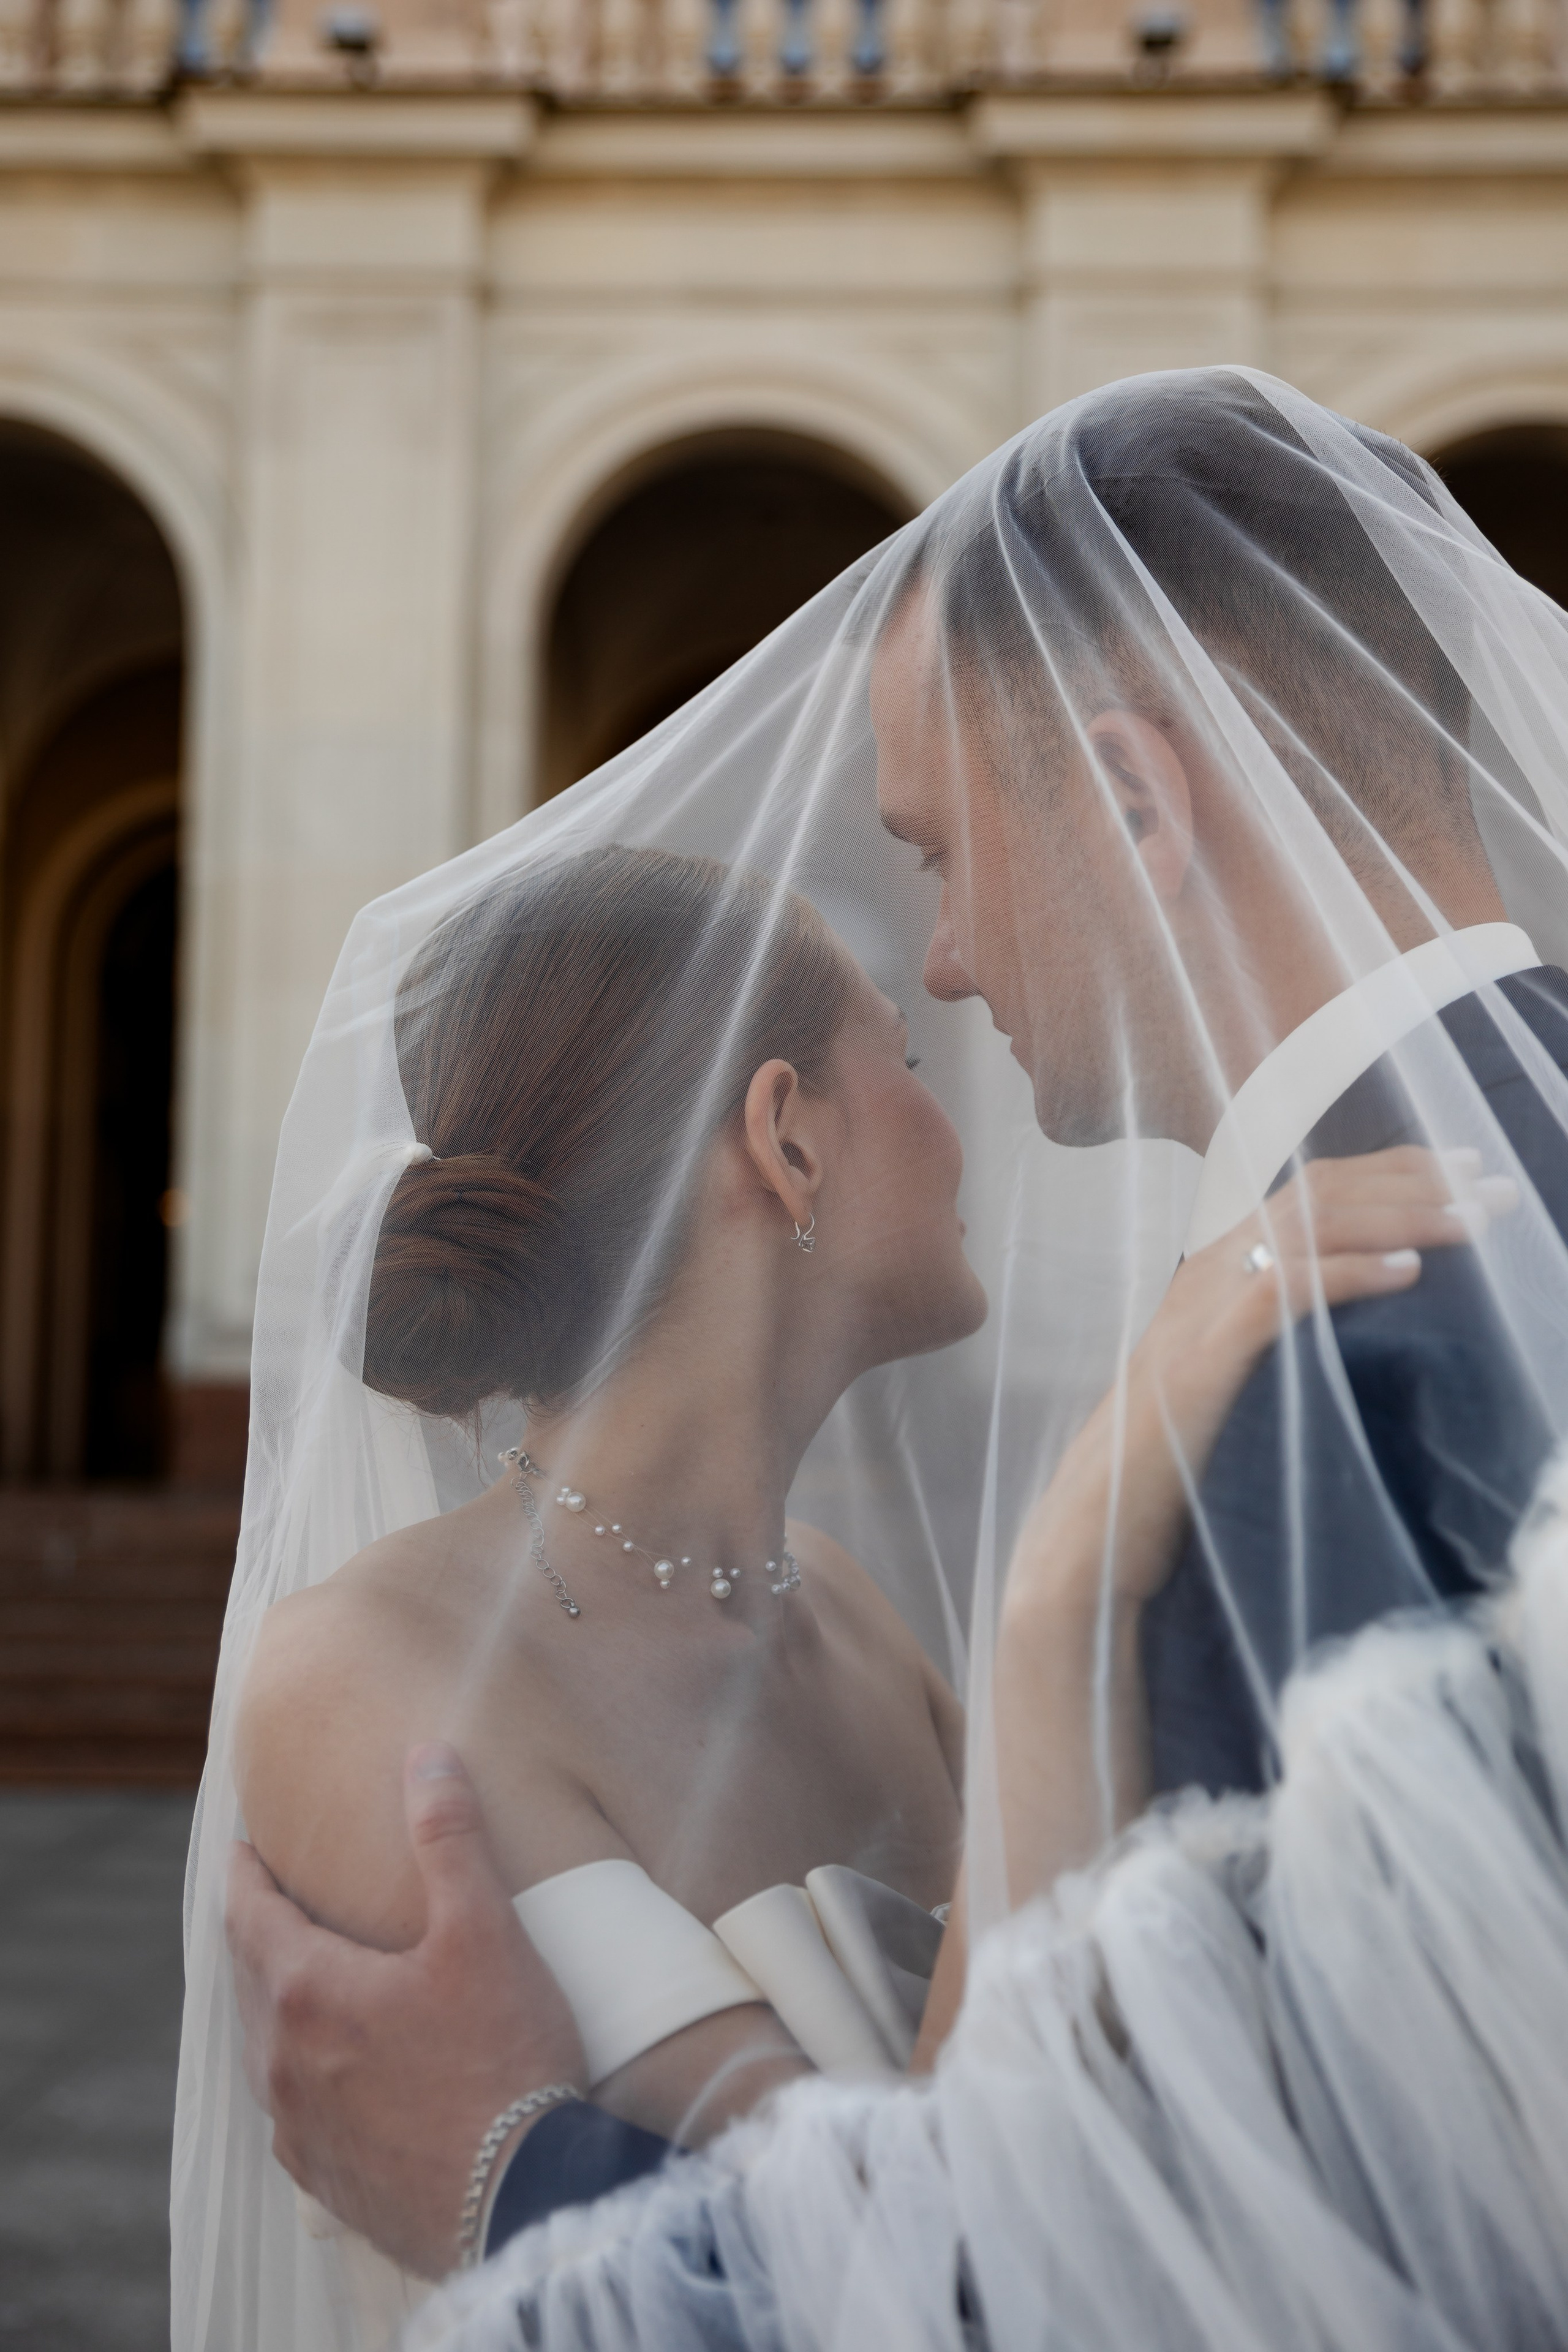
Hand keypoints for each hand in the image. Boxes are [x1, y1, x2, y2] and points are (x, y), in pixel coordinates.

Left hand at [226, 1742, 585, 2279]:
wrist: (522, 2196)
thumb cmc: (503, 2058)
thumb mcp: (483, 1930)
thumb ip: (449, 1837)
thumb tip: (427, 1756)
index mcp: (305, 1993)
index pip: (247, 1914)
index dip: (245, 1872)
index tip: (244, 1846)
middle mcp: (282, 2063)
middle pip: (250, 1978)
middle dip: (258, 1930)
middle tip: (276, 1897)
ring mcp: (299, 2129)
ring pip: (266, 2047)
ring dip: (278, 2001)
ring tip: (306, 1974)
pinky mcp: (327, 2177)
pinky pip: (293, 2108)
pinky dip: (302, 2069)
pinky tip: (334, 2070)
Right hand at [1012, 1145, 1516, 1621]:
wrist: (1092, 1528)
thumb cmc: (1172, 1467)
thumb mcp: (1237, 1379)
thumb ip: (1284, 1337)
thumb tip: (1373, 1320)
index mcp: (1219, 1270)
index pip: (1314, 1188)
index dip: (1396, 1171)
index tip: (1469, 1172)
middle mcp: (1208, 1273)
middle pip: (1322, 1191)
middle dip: (1419, 1181)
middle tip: (1498, 1189)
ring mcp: (1201, 1312)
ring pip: (1308, 1226)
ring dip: (1403, 1217)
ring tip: (1475, 1222)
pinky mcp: (1201, 1362)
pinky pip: (1280, 1294)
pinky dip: (1348, 1274)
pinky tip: (1408, 1274)